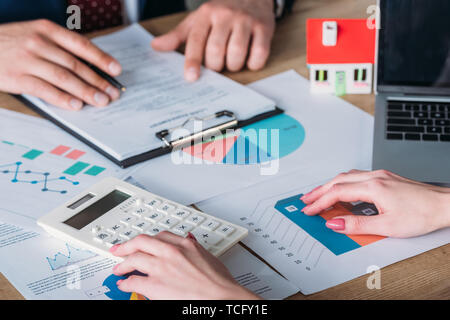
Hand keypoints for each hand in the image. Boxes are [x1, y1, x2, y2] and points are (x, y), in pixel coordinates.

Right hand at [0, 19, 121, 109]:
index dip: (101, 58)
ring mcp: (27, 60)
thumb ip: (59, 48)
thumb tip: (89, 68)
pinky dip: (62, 98)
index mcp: (47, 30)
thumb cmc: (11, 43)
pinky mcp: (17, 77)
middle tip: (112, 93)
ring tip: (100, 101)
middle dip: (97, 81)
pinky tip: (76, 105)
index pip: (81, 45)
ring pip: (63, 77)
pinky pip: (45, 89)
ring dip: (85, 91)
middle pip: (75, 64)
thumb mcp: (35, 35)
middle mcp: (39, 42)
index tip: (116, 70)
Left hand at [110, 232, 259, 299]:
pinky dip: (125, 283)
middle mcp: (171, 252)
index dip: (148, 240)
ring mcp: (162, 268)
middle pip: (141, 242)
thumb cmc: (220, 282)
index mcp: (185, 244)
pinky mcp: (155, 285)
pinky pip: (133, 282)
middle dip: (127, 245)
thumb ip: (195, 247)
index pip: (160, 236)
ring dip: (122, 264)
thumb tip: (190, 240)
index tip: (143, 243)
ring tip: (118, 269)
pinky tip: (123, 285)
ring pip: (133, 259)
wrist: (222, 297)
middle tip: (119, 249)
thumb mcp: (209, 256)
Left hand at [152, 0, 274, 81]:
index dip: (193, 61)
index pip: (196, 40)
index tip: (191, 77)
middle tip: (218, 64)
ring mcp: (246, 20)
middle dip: (216, 65)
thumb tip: (156, 46)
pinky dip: (253, 63)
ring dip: (234, 65)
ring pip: (237, 53)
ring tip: (233, 61)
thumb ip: (178, 35)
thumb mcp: (198, 19)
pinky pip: (259, 53)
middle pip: (217, 50)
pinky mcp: (264, 27)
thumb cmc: (222, 11)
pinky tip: (250, 60)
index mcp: (206, 14)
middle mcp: (226, 15)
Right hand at [301, 169, 449, 237]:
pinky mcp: (385, 178)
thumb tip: (336, 223)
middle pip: (337, 181)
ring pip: (346, 177)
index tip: (309, 210)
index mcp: (373, 187)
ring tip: (319, 195)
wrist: (444, 204)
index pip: (336, 193)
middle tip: (306, 200)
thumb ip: (357, 224)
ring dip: (329, 185)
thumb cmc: (422, 214)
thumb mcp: (387, 226)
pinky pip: (356, 177)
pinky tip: (342, 190)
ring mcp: (380, 175)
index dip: (320, 202)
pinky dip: (342, 184)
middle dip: (318, 191)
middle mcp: (374, 177)